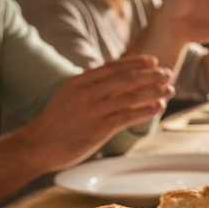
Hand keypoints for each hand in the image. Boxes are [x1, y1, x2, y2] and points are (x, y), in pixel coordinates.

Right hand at [23, 56, 173, 169]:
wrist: (38, 145)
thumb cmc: (56, 122)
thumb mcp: (69, 96)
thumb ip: (89, 86)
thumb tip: (110, 76)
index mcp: (79, 81)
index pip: (113, 67)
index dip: (136, 63)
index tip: (153, 61)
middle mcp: (87, 92)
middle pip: (127, 79)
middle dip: (151, 75)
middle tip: (169, 74)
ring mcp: (93, 110)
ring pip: (131, 96)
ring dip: (154, 92)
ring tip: (170, 90)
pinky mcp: (99, 128)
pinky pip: (129, 116)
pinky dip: (146, 110)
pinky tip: (159, 107)